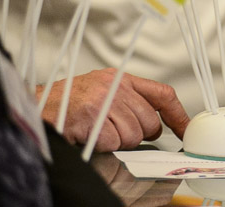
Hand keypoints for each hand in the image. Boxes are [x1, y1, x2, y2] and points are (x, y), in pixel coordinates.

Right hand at [39, 69, 189, 151]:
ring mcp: (102, 102)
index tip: (186, 128)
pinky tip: (90, 136)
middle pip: (149, 122)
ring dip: (118, 141)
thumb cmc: (70, 100)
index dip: (177, 114)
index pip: (162, 94)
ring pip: (132, 135)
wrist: (39, 104)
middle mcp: (115, 87)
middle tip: (116, 131)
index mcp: (121, 78)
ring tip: (100, 132)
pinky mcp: (89, 119)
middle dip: (137, 134)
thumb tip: (156, 123)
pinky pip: (112, 142)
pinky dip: (102, 145)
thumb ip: (130, 100)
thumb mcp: (104, 89)